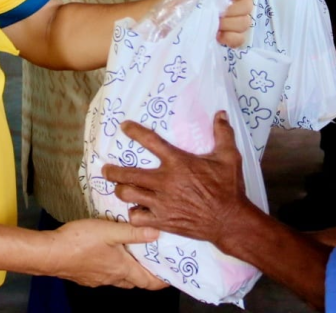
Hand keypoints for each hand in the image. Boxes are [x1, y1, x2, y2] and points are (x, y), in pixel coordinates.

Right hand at [46, 219, 165, 289]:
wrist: (49, 253)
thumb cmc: (79, 241)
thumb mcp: (109, 231)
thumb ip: (133, 232)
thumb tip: (156, 233)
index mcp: (121, 268)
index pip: (148, 281)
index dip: (162, 280)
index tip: (171, 274)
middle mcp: (112, 277)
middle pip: (135, 280)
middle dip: (147, 272)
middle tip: (155, 258)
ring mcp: (97, 278)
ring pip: (120, 277)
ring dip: (130, 268)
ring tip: (135, 252)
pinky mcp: (85, 275)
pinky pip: (106, 273)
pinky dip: (114, 266)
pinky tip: (110, 252)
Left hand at [104, 113, 253, 248]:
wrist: (229, 220)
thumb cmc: (228, 187)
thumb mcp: (229, 156)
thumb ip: (223, 133)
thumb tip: (221, 113)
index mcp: (178, 162)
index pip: (150, 141)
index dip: (134, 131)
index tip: (124, 126)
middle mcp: (165, 182)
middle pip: (128, 174)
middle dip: (112, 171)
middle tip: (106, 169)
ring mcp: (161, 203)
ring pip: (128, 195)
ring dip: (120, 190)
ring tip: (118, 187)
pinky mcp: (162, 221)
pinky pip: (137, 217)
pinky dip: (134, 213)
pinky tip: (135, 210)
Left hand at [171, 0, 255, 47]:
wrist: (169, 16)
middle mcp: (235, 3)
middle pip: (248, 6)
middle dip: (232, 9)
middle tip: (216, 10)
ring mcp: (234, 21)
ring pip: (245, 23)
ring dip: (228, 23)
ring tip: (213, 23)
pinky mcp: (230, 37)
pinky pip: (240, 39)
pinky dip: (230, 38)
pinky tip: (217, 35)